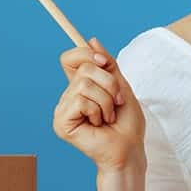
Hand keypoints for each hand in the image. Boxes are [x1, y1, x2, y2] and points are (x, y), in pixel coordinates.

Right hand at [53, 38, 145, 172]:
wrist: (129, 149)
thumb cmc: (127, 124)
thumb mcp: (121, 85)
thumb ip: (107, 64)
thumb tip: (92, 40)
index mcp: (79, 87)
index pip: (70, 58)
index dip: (86, 54)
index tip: (106, 63)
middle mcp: (68, 97)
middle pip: (83, 68)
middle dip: (109, 83)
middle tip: (117, 102)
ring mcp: (63, 109)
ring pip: (84, 84)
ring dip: (107, 100)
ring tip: (108, 117)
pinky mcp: (61, 122)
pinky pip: (81, 100)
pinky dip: (98, 110)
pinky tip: (99, 124)